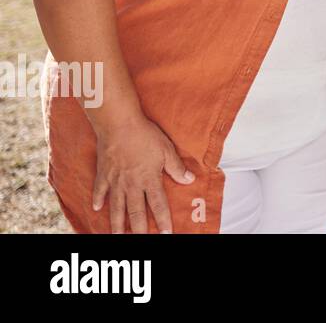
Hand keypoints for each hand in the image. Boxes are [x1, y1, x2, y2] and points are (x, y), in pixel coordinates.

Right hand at [92, 113, 193, 232]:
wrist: (119, 124)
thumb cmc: (145, 135)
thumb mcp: (166, 149)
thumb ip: (176, 167)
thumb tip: (189, 180)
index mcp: (149, 179)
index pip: (158, 205)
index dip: (163, 220)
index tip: (166, 233)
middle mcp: (131, 185)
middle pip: (136, 212)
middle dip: (139, 229)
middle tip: (141, 240)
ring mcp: (115, 181)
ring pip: (117, 207)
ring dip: (117, 222)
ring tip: (118, 235)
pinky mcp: (103, 173)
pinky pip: (100, 190)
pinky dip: (98, 200)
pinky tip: (97, 209)